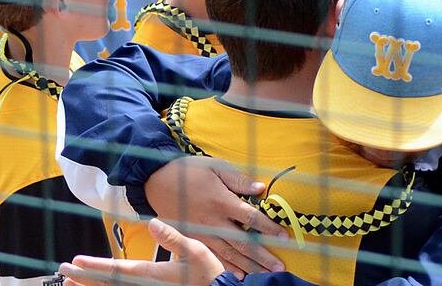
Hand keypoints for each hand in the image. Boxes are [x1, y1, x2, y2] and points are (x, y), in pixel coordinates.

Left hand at [60, 219, 224, 285]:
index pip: (117, 270)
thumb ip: (173, 236)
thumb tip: (152, 222)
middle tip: (62, 270)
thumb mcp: (195, 250)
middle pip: (107, 284)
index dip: (94, 267)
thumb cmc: (209, 273)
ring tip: (69, 282)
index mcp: (154, 274)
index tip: (75, 262)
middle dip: (84, 277)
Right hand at [145, 156, 286, 277]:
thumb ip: (239, 180)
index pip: (250, 217)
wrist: (157, 181)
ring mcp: (203, 232)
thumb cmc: (190, 171)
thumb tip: (261, 189)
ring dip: (248, 265)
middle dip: (262, 255)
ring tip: (264, 274)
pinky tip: (239, 275)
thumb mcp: (216, 167)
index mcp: (221, 201)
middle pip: (242, 242)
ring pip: (229, 253)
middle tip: (279, 267)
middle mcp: (213, 220)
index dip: (268, 228)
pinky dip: (226, 267)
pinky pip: (213, 255)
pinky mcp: (194, 238)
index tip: (284, 236)